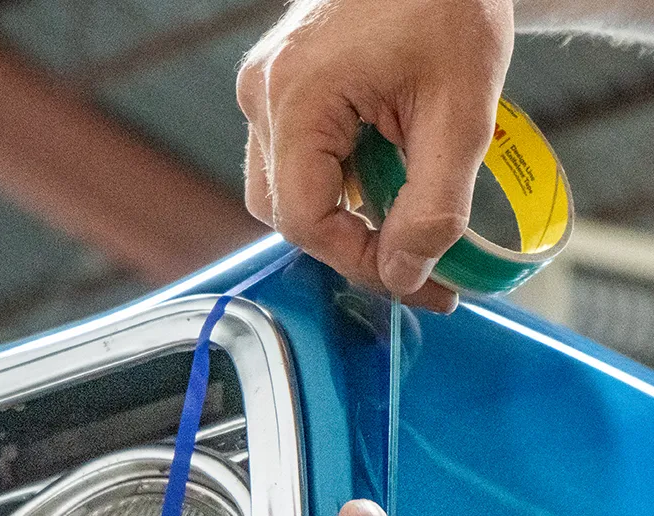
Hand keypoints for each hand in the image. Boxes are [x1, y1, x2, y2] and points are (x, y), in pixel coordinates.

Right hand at [236, 0, 515, 311]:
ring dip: (339, 214)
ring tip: (398, 203)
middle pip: (285, 211)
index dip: (358, 261)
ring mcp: (265, 91)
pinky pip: (291, 162)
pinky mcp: (278, 91)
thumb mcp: (462, 115)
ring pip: (282, 192)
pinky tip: (379, 170)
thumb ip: (435, 209)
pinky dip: (335, 183)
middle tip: (409, 254)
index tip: (412, 278)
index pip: (304, 220)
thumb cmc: (449, 4)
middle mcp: (264, 96)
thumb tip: (404, 275)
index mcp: (297, 97)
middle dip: (348, 242)